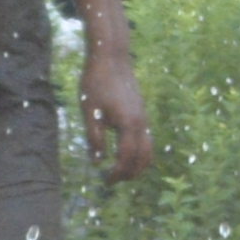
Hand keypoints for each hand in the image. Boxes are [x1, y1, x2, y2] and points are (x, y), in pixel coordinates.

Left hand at [81, 46, 156, 184]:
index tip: (106, 181)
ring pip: (149, 148)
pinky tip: (124, 152)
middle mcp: (142, 123)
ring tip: (122, 170)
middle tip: (114, 181)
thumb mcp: (90, 112)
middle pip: (144, 157)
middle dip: (131, 173)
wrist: (111, 58)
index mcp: (129, 125)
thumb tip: (98, 162)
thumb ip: (94, 139)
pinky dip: (139, 151)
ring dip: (138, 163)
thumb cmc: (96, 83)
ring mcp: (144, 117)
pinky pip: (146, 139)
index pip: (127, 158)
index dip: (117, 173)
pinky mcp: (142, 112)